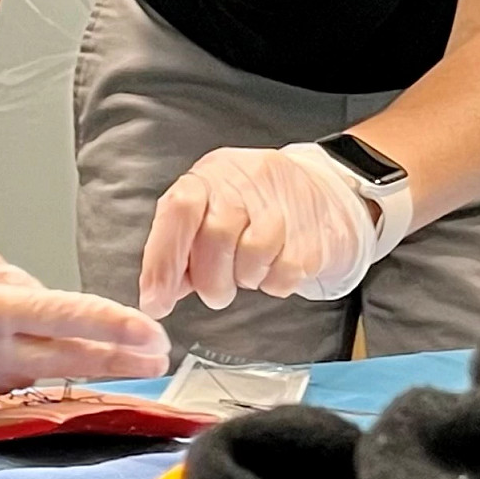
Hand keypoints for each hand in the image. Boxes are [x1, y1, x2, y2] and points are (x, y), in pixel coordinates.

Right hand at [0, 189, 170, 406]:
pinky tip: (2, 355)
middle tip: (155, 354)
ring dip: (57, 364)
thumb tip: (69, 325)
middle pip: (56, 361)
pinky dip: (12, 373)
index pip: (54, 319)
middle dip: (113, 359)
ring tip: (70, 344)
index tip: (147, 334)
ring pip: (29, 378)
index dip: (106, 328)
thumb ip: (26, 296)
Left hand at [139, 144, 383, 317]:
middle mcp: (244, 184)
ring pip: (251, 257)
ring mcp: (282, 206)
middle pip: (215, 238)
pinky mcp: (313, 235)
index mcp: (210, 177)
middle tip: (217, 288)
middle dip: (211, 279)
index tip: (156, 301)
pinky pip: (284, 273)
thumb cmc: (256, 205)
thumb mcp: (211, 210)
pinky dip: (274, 283)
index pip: (179, 211)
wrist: (324, 193)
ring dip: (244, 279)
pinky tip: (275, 268)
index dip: (163, 260)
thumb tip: (158, 293)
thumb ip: (182, 247)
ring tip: (249, 269)